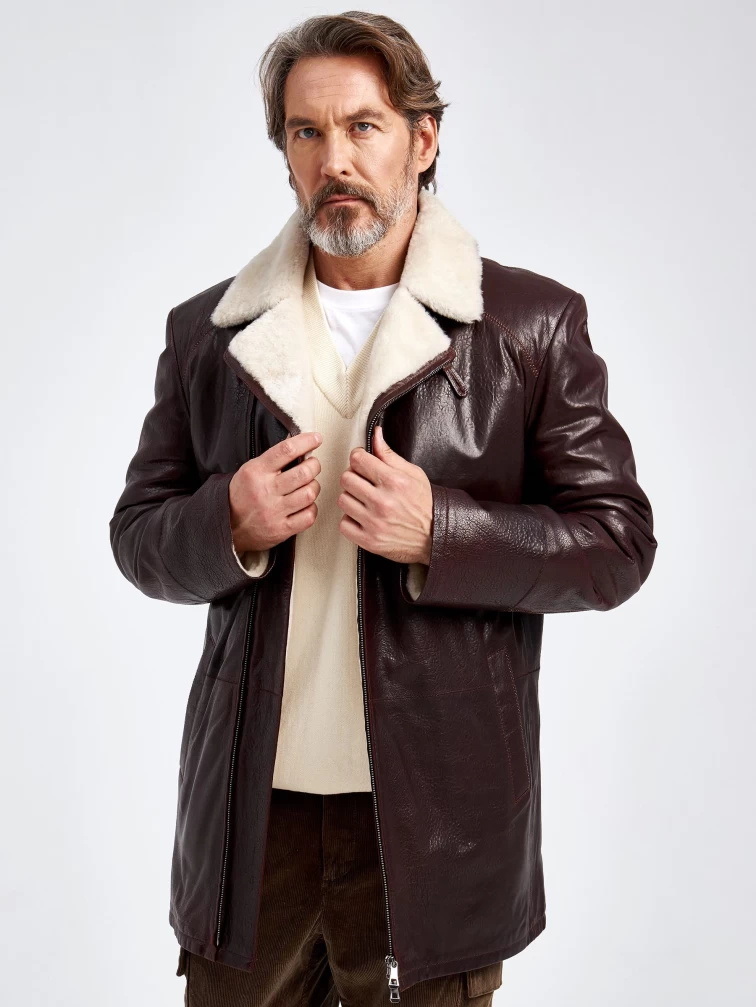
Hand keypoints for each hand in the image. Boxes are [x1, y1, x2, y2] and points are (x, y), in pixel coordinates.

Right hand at [229, 430, 321, 551]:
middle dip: (314, 465)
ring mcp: (274, 512)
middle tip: (312, 465)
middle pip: (303, 472)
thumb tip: (296, 441)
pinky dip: (311, 508)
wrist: (227, 527)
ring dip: (314, 486)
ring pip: (309, 493)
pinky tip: (305, 504)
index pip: (286, 450)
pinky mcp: (281, 530)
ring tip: (308, 485)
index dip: (306, 441)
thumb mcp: (250, 470)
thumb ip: (273, 458)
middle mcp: (265, 491)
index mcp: (256, 472)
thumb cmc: (242, 496)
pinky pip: (309, 515)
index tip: (316, 438)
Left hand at [337, 425, 431, 564]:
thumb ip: (389, 455)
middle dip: (354, 477)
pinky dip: (351, 520)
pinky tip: (362, 517)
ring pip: (343, 500)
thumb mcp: (413, 473)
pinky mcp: (369, 540)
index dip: (359, 458)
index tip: (362, 462)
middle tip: (364, 482)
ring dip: (351, 498)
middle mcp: (382, 502)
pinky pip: (344, 524)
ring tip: (364, 500)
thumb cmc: (425, 504)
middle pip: (346, 478)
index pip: (358, 459)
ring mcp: (374, 522)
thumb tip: (375, 435)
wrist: (436, 535)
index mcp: (393, 481)